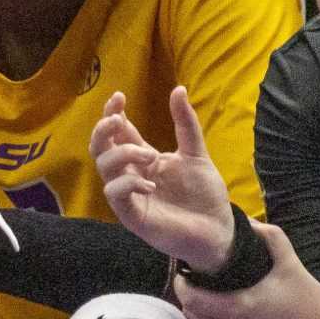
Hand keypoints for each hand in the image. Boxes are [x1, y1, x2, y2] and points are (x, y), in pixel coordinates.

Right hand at [90, 86, 236, 268]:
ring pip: (104, 169)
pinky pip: (116, 196)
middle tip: (118, 119)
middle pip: (100, 149)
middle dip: (103, 130)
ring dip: (122, 155)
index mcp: (143, 159)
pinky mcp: (133, 217)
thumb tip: (178, 89)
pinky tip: (150, 183)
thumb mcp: (196, 153)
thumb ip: (185, 124)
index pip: (118, 133)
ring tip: (149, 154)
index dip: (112, 114)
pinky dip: (128, 184)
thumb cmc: (204, 194)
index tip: (119, 97)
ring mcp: (130, 196)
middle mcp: (131, 175)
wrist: (219, 229)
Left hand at [174, 222, 319, 318]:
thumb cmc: (308, 303)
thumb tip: (247, 221)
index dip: (182, 286)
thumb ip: (270, 238)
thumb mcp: (291, 265)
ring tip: (204, 299)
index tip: (184, 273)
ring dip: (197, 315)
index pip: (193, 299)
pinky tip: (218, 318)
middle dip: (187, 298)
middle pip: (192, 316)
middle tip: (192, 283)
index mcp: (241, 306)